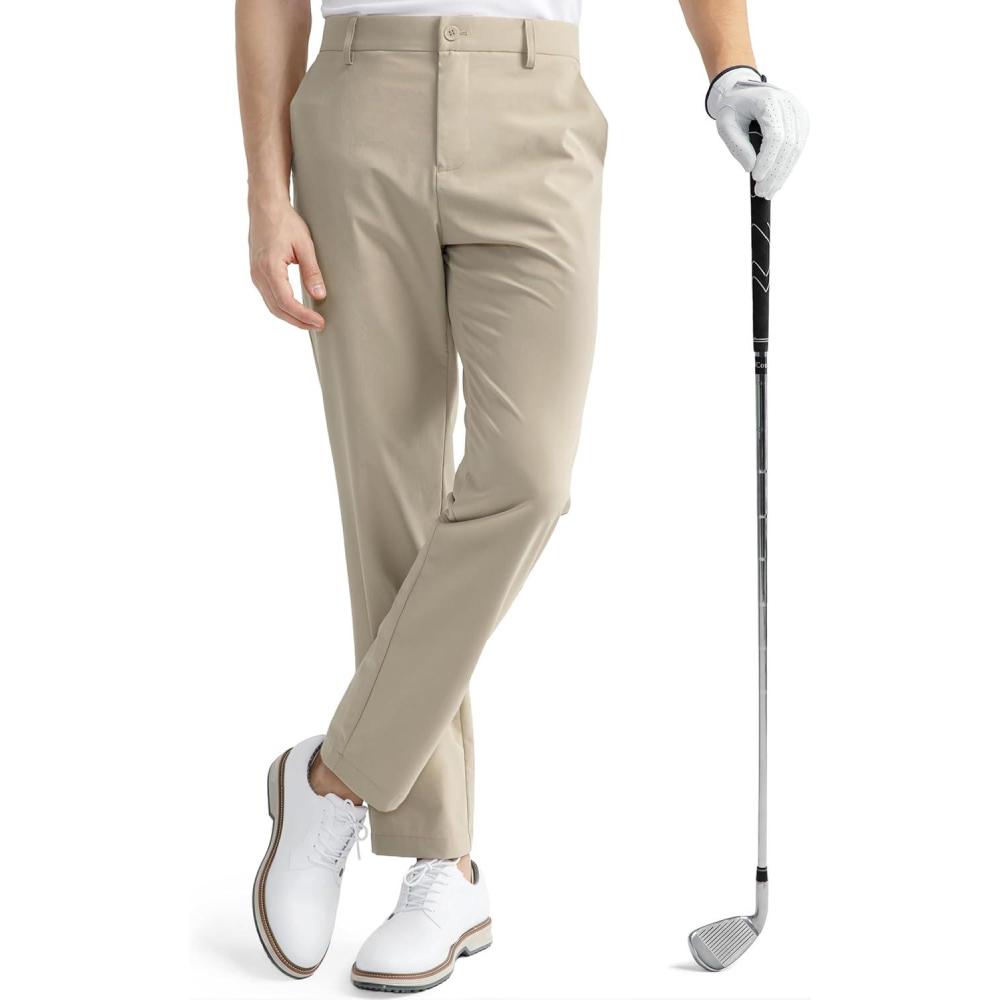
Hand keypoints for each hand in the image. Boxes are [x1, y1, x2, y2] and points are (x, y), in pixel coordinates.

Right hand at [248, 199, 325, 329]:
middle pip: (278, 308)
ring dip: (291, 317)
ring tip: (310, 322)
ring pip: (272, 305)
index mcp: (269, 267)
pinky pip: (269, 297)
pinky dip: (283, 307)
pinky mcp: (256, 273)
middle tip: (318, 326)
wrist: (265, 206)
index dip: (303, 315)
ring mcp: (255, 274)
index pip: (286, 302)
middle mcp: (258, 274)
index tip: (320, 322)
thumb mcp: (305, 245)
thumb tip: (319, 295)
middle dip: (298, 321)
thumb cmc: (285, 221)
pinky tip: (297, 310)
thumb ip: (312, 272)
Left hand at [706, 67, 808, 198]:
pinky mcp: (801, 121)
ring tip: (769, 191)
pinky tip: (777, 180)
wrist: (744, 93)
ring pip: (797, 147)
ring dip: (783, 173)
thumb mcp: (725, 125)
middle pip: (789, 144)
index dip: (768, 160)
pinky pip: (798, 146)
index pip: (775, 135)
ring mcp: (798, 112)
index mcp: (769, 100)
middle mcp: (789, 103)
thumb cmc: (733, 108)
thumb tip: (751, 168)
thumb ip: (736, 145)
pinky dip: (787, 166)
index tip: (756, 178)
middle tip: (762, 192)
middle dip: (776, 172)